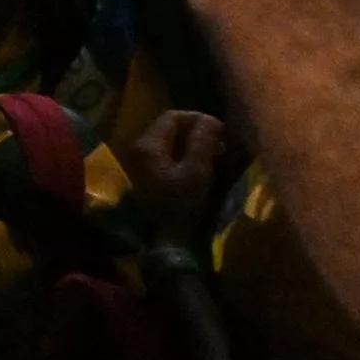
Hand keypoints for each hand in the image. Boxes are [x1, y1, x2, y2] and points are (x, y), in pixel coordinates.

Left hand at [123, 109, 226, 246]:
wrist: (161, 242)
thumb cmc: (179, 206)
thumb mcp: (196, 172)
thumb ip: (202, 142)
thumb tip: (209, 120)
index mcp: (149, 145)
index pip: (173, 117)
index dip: (199, 119)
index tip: (221, 132)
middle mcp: (139, 149)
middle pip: (168, 128)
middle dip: (195, 131)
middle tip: (220, 143)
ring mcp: (139, 164)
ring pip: (167, 142)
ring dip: (190, 143)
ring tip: (213, 154)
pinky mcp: (144, 177)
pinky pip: (164, 156)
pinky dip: (182, 155)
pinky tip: (197, 166)